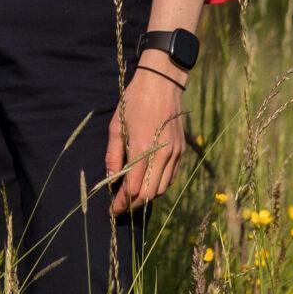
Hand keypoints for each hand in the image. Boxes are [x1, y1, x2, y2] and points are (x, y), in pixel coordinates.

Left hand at [105, 63, 188, 214]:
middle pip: (149, 194)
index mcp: (143, 149)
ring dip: (147, 197)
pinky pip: (171, 177)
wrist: (161, 83)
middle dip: (134, 204)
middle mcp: (162, 155)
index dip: (121, 203)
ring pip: (163, 188)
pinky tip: (148, 182)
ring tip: (132, 196)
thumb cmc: (134, 102)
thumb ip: (113, 155)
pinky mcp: (182, 150)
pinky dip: (159, 185)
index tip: (112, 210)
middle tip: (120, 207)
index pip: (133, 188)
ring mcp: (174, 153)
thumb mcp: (116, 126)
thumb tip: (110, 179)